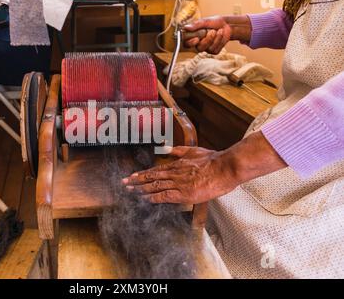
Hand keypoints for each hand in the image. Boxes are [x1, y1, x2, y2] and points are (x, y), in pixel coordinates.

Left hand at [122, 132, 286, 203]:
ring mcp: (178, 183)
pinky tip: (145, 199)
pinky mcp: (183, 193)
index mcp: (176, 164)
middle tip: (123, 183)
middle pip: (151, 177)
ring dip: (141, 189)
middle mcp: (174, 173)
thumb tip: (165, 148)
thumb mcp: (193, 150)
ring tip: (130, 190)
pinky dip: (153, 197)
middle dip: (136, 181)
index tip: (132, 176)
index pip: (155, 170)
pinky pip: (164, 196)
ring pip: (155, 186)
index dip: (142, 174)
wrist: (224, 167)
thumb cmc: (212, 160)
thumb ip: (178, 151)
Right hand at [183, 16, 231, 54]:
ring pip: (208, 49)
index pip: (187, 44)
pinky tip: (221, 34)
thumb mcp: (205, 21)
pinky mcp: (214, 51)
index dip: (190, 43)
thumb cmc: (214, 22)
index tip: (196, 39)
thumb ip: (196, 25)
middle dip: (207, 40)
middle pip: (199, 48)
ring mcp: (206, 49)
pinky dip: (220, 41)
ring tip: (219, 30)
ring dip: (216, 39)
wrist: (226, 25)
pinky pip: (216, 49)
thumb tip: (186, 28)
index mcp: (193, 37)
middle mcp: (198, 44)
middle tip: (213, 31)